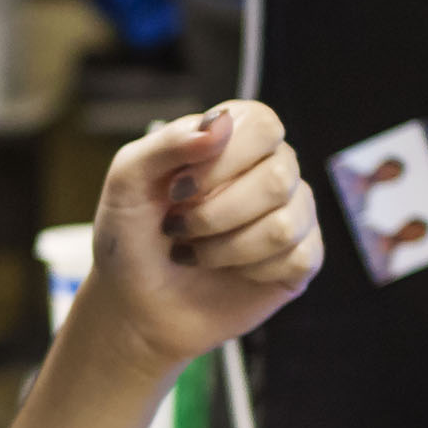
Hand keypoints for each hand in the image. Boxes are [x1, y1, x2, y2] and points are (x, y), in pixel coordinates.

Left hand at [82, 100, 321, 374]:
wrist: (132, 305)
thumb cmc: (129, 238)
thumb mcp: (126, 183)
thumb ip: (165, 144)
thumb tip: (220, 123)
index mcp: (232, 140)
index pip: (261, 124)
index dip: (223, 159)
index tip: (178, 189)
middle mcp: (270, 169)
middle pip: (278, 175)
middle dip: (213, 214)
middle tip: (177, 228)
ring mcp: (291, 213)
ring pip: (283, 224)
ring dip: (223, 248)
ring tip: (194, 252)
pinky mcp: (301, 258)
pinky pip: (295, 258)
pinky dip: (246, 272)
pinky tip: (225, 272)